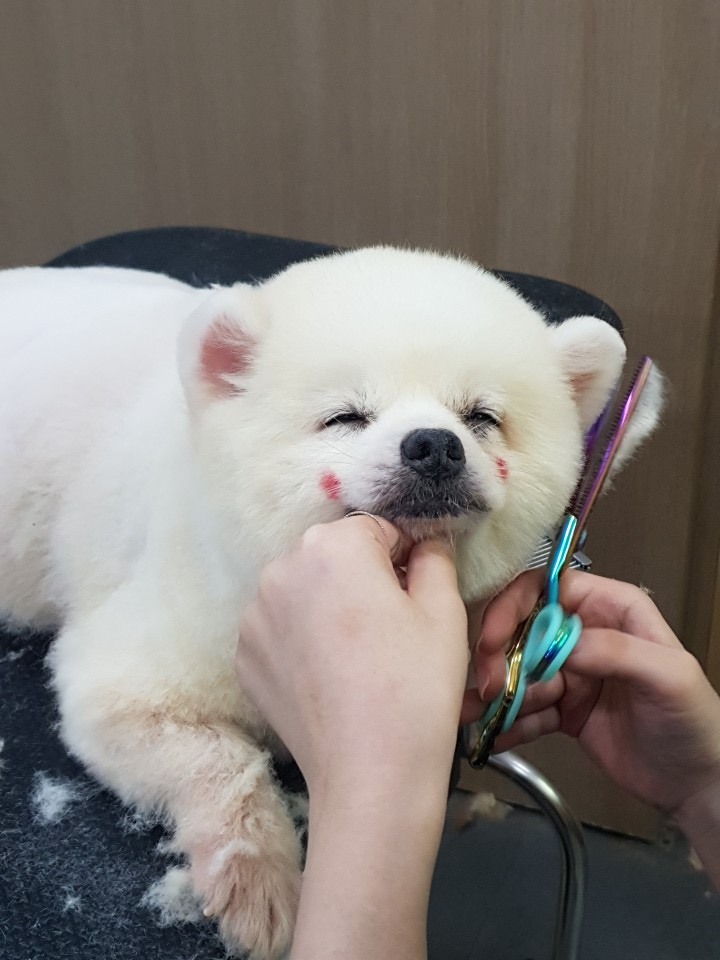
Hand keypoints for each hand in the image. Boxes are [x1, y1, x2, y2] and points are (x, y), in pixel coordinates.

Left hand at [238, 515, 467, 795]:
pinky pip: (280, 629)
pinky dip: (302, 640)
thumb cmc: (416, 686)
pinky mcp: (244, 656)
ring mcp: (254, 615)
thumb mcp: (443, 610)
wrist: (370, 775)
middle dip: (362, 578)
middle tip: (390, 629)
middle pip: (333, 556)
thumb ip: (433, 556)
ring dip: (328, 606)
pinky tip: (329, 675)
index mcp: (332, 545)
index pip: (377, 529)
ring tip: (358, 656)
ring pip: (304, 591)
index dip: (404, 558)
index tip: (416, 597)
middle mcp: (281, 568)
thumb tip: (424, 540)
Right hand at [466, 571, 719, 821]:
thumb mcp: (668, 676)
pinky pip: (526, 711)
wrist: (698, 785)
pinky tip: (491, 739)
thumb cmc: (694, 720)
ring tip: (472, 716)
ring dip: (495, 694)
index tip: (492, 638)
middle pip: (523, 629)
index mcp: (611, 608)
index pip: (549, 587)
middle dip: (498, 656)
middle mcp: (585, 634)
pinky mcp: (563, 710)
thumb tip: (560, 644)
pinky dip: (506, 724)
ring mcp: (572, 673)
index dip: (514, 605)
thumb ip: (617, 651)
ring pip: (519, 673)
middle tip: (486, 686)